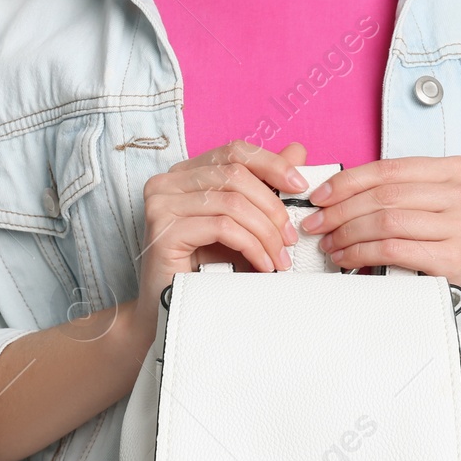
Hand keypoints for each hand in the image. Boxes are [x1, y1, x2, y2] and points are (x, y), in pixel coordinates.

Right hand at [132, 140, 309, 336]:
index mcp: (185, 173)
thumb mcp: (240, 223)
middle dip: (272, 209)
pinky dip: (251, 246)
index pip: (234, 151)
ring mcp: (161, 204)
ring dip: (265, 233)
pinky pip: (222, 228)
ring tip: (279, 259)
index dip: (271, 164)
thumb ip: (264, 187)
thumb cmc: (204, 267)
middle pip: (235, 176)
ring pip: (232, 203)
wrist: (172, 308)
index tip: (299, 186)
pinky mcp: (164, 231)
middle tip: (290, 239)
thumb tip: (298, 151)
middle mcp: (168, 182)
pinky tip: (262, 265)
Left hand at [299, 156, 460, 283]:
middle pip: (386, 195)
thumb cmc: (447, 244)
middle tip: (315, 224)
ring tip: (329, 244)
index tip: (319, 196)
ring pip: (387, 221)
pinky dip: (362, 253)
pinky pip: (393, 249)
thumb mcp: (432, 208)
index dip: (348, 181)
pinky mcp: (454, 257)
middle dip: (341, 210)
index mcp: (457, 170)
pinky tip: (346, 259)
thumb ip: (397, 194)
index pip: (390, 168)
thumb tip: (335, 193)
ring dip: (348, 233)